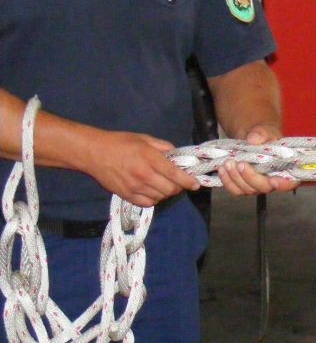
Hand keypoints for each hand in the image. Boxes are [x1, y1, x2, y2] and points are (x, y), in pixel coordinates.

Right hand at [85, 131, 199, 207]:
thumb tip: (178, 157)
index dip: (188, 181)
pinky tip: (152, 191)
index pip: (175, 174)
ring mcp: (134, 187)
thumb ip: (164, 147)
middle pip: (170, 189)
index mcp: (150, 159)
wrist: (94, 152)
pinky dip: (154, 199)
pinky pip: (147, 203)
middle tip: (177, 182)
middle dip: (178, 187)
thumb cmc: (121, 143)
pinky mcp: (126, 195)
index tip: (196, 184)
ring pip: (160, 197)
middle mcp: (144, 175)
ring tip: (163, 184)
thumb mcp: (145, 139)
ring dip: (166, 193)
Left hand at [217, 124, 298, 196]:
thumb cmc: (265, 136)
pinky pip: (236, 190)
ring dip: (236, 178)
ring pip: (248, 190)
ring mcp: (258, 185)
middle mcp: (273, 180)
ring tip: (228, 163)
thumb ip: (262, 133)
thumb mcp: (266, 130)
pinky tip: (222, 169)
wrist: (252, 139)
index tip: (274, 181)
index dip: (284, 185)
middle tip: (241, 164)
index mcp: (286, 168)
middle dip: (251, 177)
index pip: (291, 182)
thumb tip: (253, 139)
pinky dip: (227, 181)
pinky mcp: (244, 186)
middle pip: (265, 187)